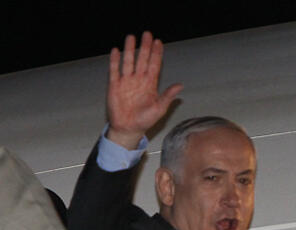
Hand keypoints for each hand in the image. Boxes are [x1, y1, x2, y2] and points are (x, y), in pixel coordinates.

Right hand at [106, 31, 183, 148]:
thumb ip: (168, 96)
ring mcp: (126, 82)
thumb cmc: (145, 120)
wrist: (129, 129)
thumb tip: (180, 85)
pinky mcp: (115, 86)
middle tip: (147, 34)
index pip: (154, 65)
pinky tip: (116, 51)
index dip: (156, 54)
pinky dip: (115, 61)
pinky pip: (114, 70)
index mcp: (150, 84)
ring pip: (128, 62)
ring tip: (131, 37)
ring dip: (129, 50)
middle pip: (142, 59)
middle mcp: (139, 80)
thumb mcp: (159, 108)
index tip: (158, 42)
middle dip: (145, 47)